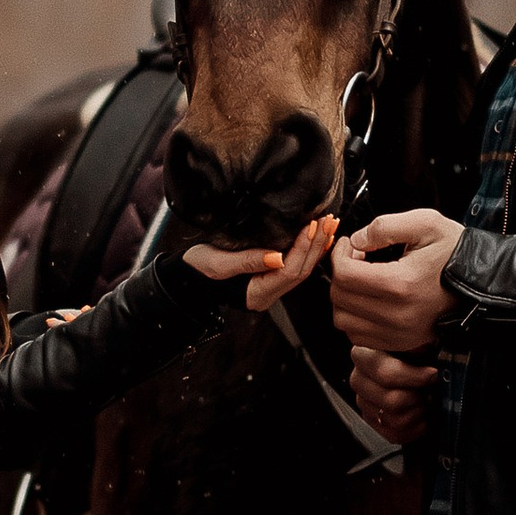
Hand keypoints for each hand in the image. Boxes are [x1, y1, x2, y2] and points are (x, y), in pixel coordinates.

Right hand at [183, 211, 338, 314]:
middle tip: (329, 220)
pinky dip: (308, 249)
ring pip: (302, 268)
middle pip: (301, 271)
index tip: (312, 225)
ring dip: (317, 245)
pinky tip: (318, 235)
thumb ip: (247, 261)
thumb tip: (279, 257)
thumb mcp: (217, 263)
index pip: (288, 272)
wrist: (186, 276)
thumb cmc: (196, 269)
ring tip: (329, 223)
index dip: (302, 248)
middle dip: (317, 244)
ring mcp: (270, 286)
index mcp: (256, 294)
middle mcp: (268, 294)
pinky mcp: (269, 276)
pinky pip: (295, 265)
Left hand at [331, 204, 463, 353]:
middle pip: (339, 298)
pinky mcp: (401, 343)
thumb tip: (357, 240)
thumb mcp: (426, 223)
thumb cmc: (456, 253)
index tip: (349, 244)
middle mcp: (397, 315)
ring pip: (344, 321)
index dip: (339, 254)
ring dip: (345, 298)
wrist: (483, 284)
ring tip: (362, 280)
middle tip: (356, 259)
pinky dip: (356, 318)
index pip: (344, 274)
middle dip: (340, 274)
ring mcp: (399, 334)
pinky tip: (370, 300)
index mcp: (401, 284)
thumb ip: (385, 226)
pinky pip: (358, 337)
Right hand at [350, 344, 439, 446]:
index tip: (433, 374)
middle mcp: (358, 379)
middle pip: (392, 401)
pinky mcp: (371, 420)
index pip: (386, 374)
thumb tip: (425, 346)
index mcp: (364, 354)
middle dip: (418, 398)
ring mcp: (363, 402)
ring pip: (396, 420)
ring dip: (418, 412)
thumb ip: (417, 341)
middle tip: (429, 390)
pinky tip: (421, 416)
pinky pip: (395, 435)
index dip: (415, 377)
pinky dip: (414, 428)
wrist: (410, 368)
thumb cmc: (412, 353)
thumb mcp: (414, 339)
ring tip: (424, 401)